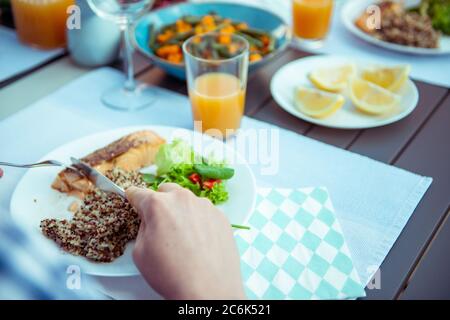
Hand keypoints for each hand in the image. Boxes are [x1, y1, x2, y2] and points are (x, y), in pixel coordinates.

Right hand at [126, 183, 245, 299]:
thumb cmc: (173, 274)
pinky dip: (199, 221)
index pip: (138, 193)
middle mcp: (183, 199)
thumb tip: (150, 220)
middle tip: (160, 225)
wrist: (209, 289)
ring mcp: (205, 206)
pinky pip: (204, 212)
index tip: (133, 200)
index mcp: (158, 205)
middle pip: (165, 191)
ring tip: (183, 238)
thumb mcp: (141, 253)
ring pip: (187, 201)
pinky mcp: (221, 216)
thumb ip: (143, 227)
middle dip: (160, 203)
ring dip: (181, 211)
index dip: (133, 198)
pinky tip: (199, 241)